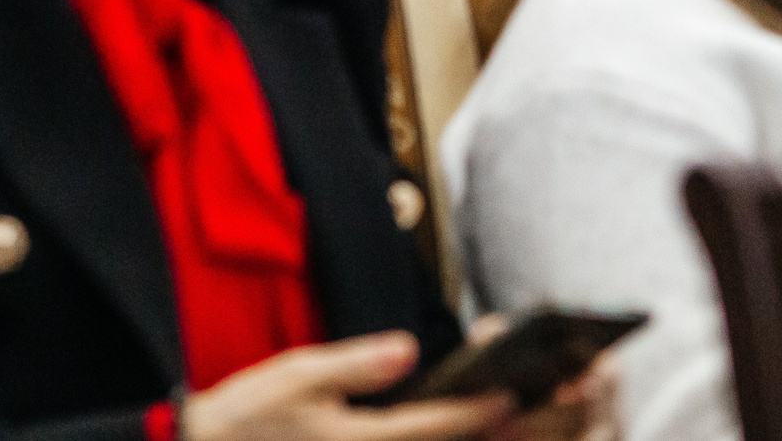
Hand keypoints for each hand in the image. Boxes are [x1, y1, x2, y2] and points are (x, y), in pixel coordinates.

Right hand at [182, 331, 512, 440]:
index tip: (516, 395)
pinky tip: (445, 433)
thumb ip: (357, 364)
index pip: (440, 427)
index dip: (484, 411)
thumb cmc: (247, 420)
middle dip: (495, 434)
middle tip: (533, 412)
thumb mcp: (298, 377)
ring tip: (506, 423)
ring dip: (470, 440)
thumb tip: (408, 349)